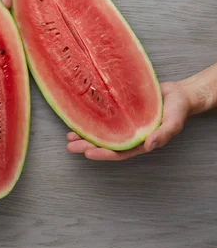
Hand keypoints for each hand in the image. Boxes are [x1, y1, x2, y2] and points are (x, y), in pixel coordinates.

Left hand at [66, 82, 190, 160]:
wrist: (179, 93)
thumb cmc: (178, 109)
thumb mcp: (174, 122)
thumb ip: (163, 134)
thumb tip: (149, 146)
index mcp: (139, 142)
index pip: (118, 152)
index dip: (103, 154)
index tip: (87, 153)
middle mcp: (128, 135)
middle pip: (104, 144)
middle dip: (86, 146)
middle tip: (70, 146)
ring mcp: (123, 123)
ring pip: (100, 132)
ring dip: (84, 135)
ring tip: (69, 136)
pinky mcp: (120, 110)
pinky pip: (103, 117)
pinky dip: (91, 119)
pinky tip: (78, 118)